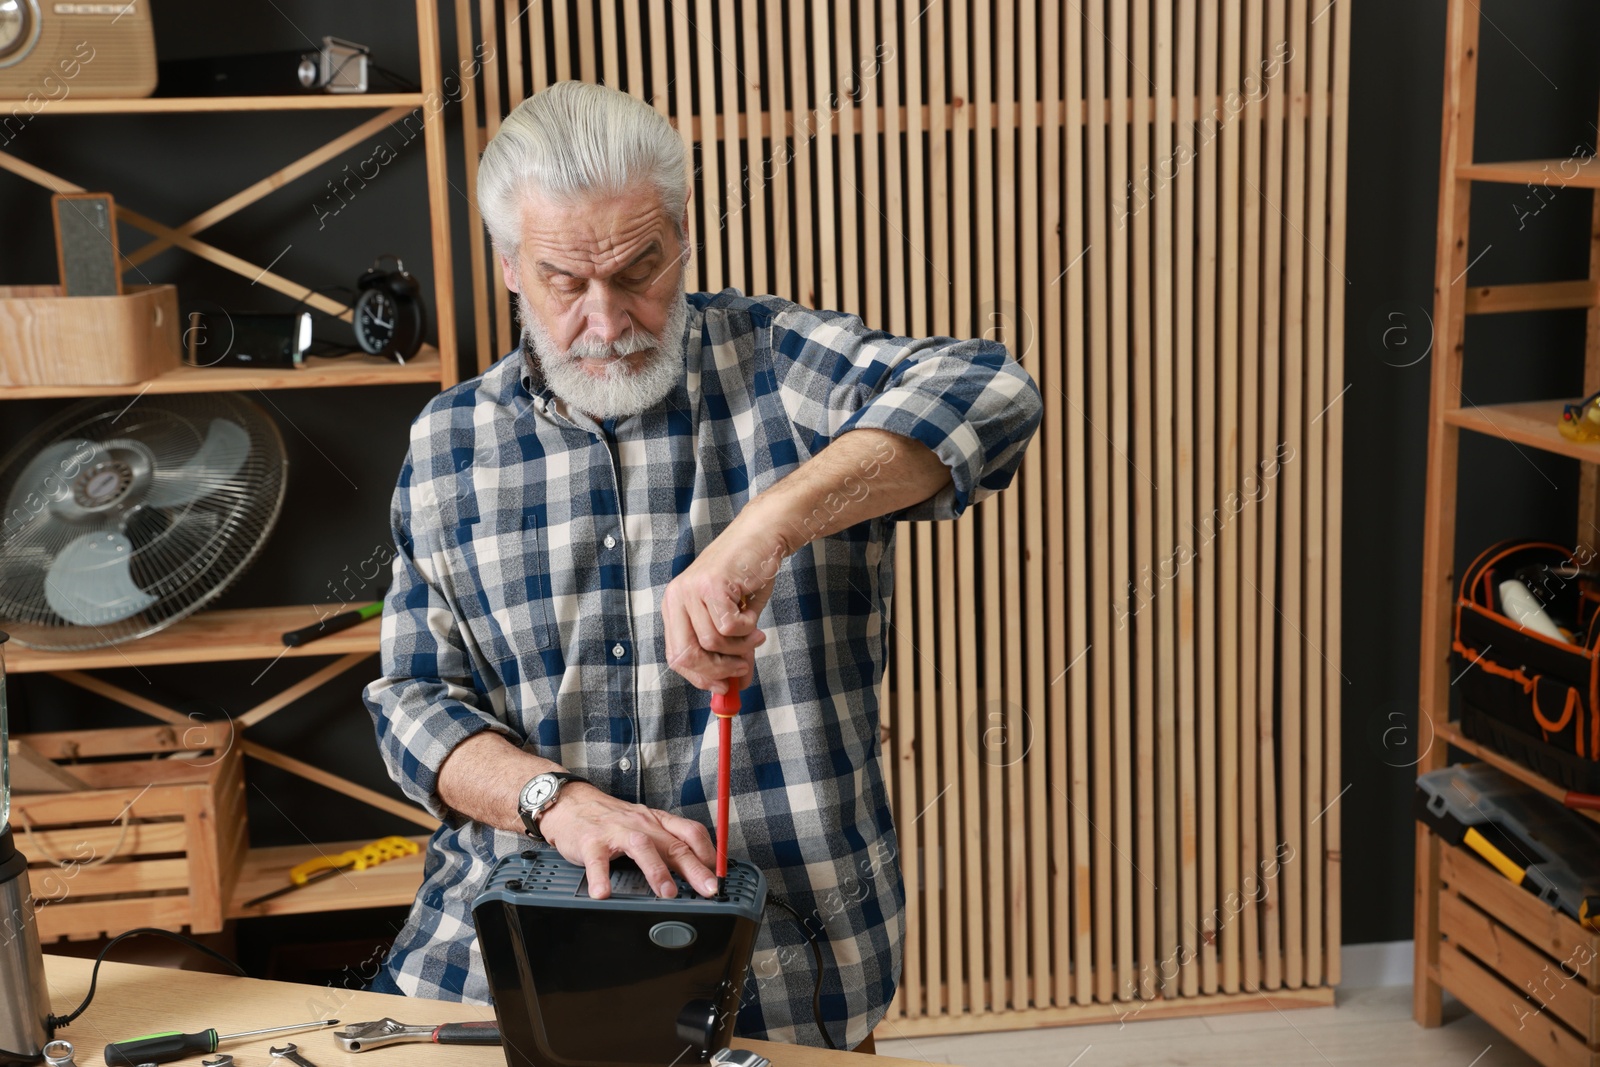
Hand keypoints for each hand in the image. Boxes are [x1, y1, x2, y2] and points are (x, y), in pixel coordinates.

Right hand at [538, 783, 719, 898]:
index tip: (719, 876)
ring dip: (657, 871)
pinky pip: (597, 860)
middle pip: (674, 844)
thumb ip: (666, 844)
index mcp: (657, 821)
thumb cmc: (611, 819)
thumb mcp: (643, 826)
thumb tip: (696, 869)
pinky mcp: (591, 842)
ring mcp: (616, 832)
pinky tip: (603, 893)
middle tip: (708, 890)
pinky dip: (600, 877)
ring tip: (667, 893)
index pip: (691, 833)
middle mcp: (641, 824)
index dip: (709, 854)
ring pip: (642, 847)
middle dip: (695, 868)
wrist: (571, 802)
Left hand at [660, 504, 781, 692]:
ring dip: (740, 647)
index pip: (676, 656)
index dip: (699, 676)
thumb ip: (731, 650)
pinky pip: (729, 627)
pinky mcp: (711, 585)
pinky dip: (747, 629)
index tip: (723, 686)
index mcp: (674, 607)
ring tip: (755, 635)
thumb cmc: (748, 576)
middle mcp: (676, 598)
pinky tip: (753, 615)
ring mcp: (691, 590)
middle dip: (717, 670)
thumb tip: (738, 685)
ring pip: (713, 643)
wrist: (762, 537)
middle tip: (742, 669)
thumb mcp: (735, 618)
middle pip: (685, 656)